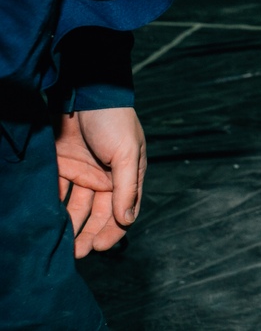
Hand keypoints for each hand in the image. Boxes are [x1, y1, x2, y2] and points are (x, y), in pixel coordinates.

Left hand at [54, 107, 145, 257]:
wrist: (84, 92)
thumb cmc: (114, 120)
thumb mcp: (127, 153)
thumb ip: (128, 187)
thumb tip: (128, 220)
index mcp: (127, 176)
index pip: (122, 211)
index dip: (112, 231)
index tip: (98, 247)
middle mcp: (105, 177)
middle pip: (97, 213)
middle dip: (88, 234)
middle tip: (77, 254)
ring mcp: (83, 172)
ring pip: (76, 207)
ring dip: (70, 225)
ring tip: (61, 245)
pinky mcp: (62, 165)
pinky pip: (57, 191)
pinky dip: (53, 205)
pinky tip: (47, 219)